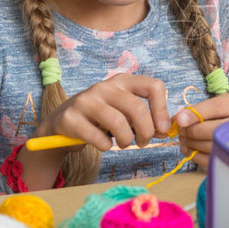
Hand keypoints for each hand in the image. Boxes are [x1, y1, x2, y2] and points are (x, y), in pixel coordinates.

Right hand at [19, 74, 168, 190]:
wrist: (63, 122)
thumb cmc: (101, 117)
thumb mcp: (124, 113)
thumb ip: (146, 119)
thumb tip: (165, 130)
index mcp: (123, 81)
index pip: (154, 86)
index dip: (162, 110)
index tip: (162, 129)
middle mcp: (105, 86)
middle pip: (137, 108)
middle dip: (146, 131)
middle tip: (143, 142)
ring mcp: (86, 100)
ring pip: (119, 123)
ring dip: (126, 140)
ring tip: (123, 144)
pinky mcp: (71, 118)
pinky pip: (98, 138)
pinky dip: (106, 146)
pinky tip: (104, 144)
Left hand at [175, 93, 228, 168]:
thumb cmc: (226, 115)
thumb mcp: (217, 105)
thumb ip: (198, 109)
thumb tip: (177, 119)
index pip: (216, 107)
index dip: (195, 114)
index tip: (178, 120)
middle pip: (214, 129)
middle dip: (191, 131)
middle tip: (181, 131)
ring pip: (211, 146)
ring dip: (191, 144)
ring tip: (184, 139)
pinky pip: (211, 160)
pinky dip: (195, 155)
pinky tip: (189, 149)